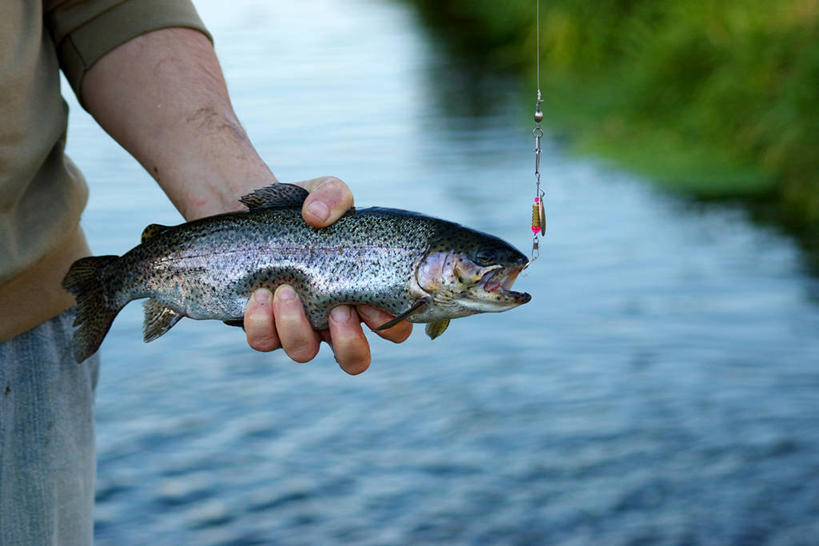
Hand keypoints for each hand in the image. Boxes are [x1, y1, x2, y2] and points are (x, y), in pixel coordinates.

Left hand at [242, 177, 412, 373]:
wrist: (253, 216)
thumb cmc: (303, 212)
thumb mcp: (325, 193)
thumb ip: (333, 195)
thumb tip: (318, 216)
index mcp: (364, 295)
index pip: (395, 328)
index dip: (390, 326)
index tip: (371, 302)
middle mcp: (334, 321)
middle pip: (355, 360)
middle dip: (348, 342)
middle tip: (339, 310)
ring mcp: (299, 327)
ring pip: (304, 352)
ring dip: (296, 326)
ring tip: (286, 290)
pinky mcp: (263, 327)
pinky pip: (264, 341)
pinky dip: (261, 321)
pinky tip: (260, 293)